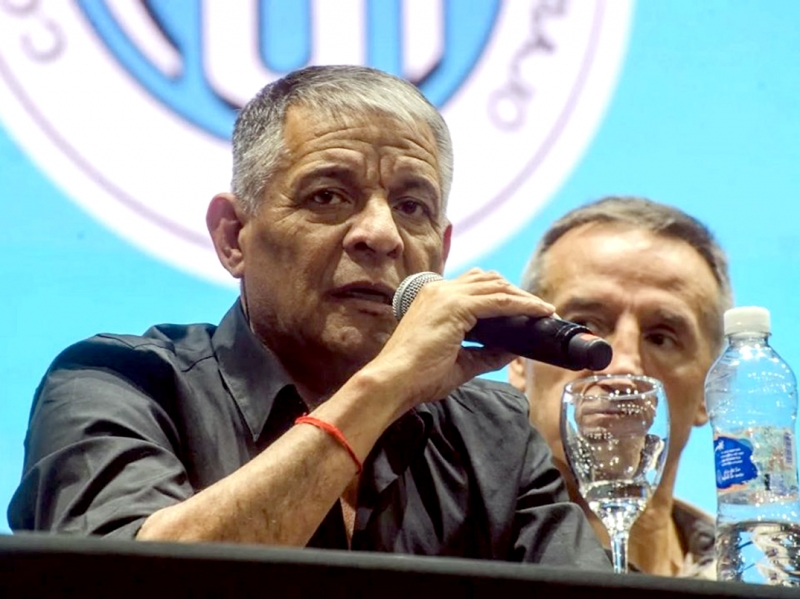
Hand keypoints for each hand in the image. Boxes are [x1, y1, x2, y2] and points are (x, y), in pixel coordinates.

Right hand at [367, 268, 554, 411]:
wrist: (393, 381)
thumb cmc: (417, 377)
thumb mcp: (459, 363)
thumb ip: (486, 354)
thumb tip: (512, 350)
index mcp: (435, 298)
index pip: (476, 286)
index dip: (504, 294)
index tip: (526, 310)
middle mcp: (440, 290)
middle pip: (490, 280)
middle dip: (518, 293)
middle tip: (541, 311)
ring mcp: (446, 295)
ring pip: (498, 286)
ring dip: (524, 297)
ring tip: (544, 311)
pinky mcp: (455, 306)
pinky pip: (499, 300)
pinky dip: (522, 305)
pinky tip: (538, 312)